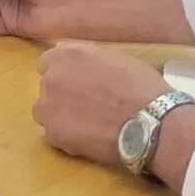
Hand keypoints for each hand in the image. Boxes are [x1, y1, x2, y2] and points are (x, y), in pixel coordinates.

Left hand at [31, 42, 167, 163]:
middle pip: (47, 87)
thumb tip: (71, 58)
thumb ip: (86, 57)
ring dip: (60, 115)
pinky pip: (54, 134)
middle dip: (62, 94)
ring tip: (87, 124)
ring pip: (45, 112)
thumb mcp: (114, 58)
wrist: (149, 124)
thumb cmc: (140, 87)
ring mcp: (49, 108)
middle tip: (87, 105)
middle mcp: (51, 79)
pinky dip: (67, 137)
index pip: (46, 62)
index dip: (62, 73)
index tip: (76, 82)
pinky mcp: (54, 135)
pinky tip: (89, 139)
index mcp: (66, 56)